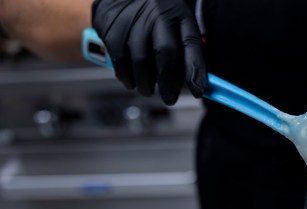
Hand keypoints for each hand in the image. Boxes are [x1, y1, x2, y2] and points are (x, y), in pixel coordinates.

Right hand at [91, 0, 207, 104]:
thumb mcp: (179, 24)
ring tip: (148, 89)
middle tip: (169, 98)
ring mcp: (129, 17)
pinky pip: (117, 58)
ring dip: (144, 83)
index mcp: (176, 12)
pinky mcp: (108, 23)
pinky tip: (130, 79)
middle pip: (164, 53)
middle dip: (168, 83)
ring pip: (138, 61)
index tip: (198, 91)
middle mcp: (154, 12)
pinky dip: (125, 75)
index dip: (194, 70)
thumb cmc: (158, 13)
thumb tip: (197, 86)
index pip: (190, 43)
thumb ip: (189, 52)